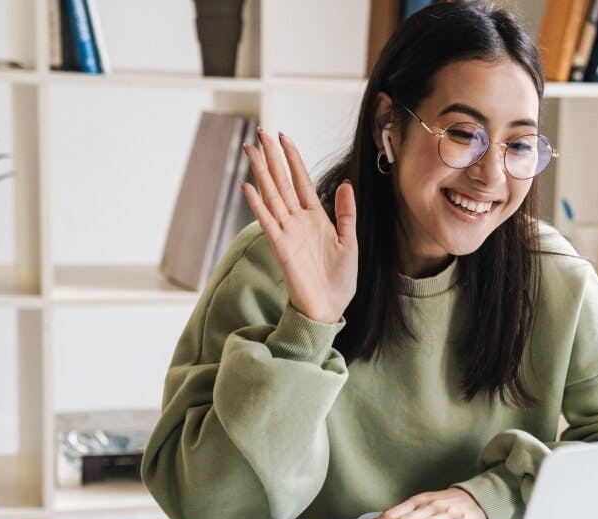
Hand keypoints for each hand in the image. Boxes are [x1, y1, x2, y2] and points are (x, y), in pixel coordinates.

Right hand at [242, 129, 357, 322]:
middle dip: (272, 157)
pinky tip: (248, 186)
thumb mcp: (349, 241)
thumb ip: (345, 212)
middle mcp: (298, 221)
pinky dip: (258, 204)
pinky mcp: (281, 247)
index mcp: (316, 218)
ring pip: (272, 195)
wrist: (329, 308)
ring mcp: (287, 232)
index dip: (293, 158)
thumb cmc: (339, 280)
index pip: (301, 181)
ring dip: (261, 172)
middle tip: (261, 132)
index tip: (284, 137)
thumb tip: (346, 184)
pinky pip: (267, 222)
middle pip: (282, 182)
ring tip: (250, 149)